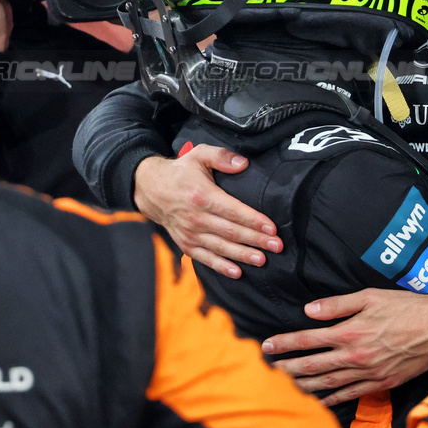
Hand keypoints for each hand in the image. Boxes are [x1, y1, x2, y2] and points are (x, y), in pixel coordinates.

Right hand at [133, 145, 282, 278]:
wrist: (151, 189)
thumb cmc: (181, 171)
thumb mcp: (199, 154)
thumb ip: (221, 156)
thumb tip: (243, 163)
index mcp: (202, 196)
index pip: (233, 211)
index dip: (253, 220)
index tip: (272, 228)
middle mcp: (196, 218)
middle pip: (231, 232)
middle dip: (256, 240)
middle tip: (276, 246)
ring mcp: (190, 233)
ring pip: (221, 247)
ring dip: (243, 255)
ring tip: (262, 260)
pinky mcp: (186, 243)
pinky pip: (205, 258)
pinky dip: (220, 267)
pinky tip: (237, 272)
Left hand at [261, 289, 427, 405]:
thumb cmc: (407, 307)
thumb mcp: (371, 296)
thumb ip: (338, 305)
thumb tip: (309, 311)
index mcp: (351, 331)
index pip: (308, 340)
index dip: (285, 343)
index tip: (267, 346)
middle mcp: (355, 355)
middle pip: (312, 365)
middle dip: (287, 368)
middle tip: (267, 371)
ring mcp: (368, 372)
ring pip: (328, 383)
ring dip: (304, 386)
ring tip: (285, 387)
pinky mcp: (381, 383)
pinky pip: (351, 394)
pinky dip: (332, 400)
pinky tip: (319, 402)